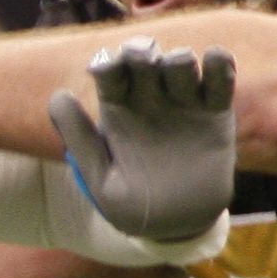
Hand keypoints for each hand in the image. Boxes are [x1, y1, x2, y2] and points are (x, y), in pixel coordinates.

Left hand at [48, 39, 236, 247]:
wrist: (177, 226)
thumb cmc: (131, 205)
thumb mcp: (100, 179)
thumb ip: (80, 139)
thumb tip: (58, 95)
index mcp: (117, 109)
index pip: (111, 73)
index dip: (108, 63)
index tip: (103, 68)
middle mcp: (149, 99)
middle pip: (144, 60)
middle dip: (141, 51)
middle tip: (142, 58)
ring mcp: (183, 102)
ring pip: (181, 63)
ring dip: (178, 57)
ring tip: (177, 64)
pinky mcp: (215, 112)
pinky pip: (219, 80)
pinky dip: (218, 63)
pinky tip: (213, 59)